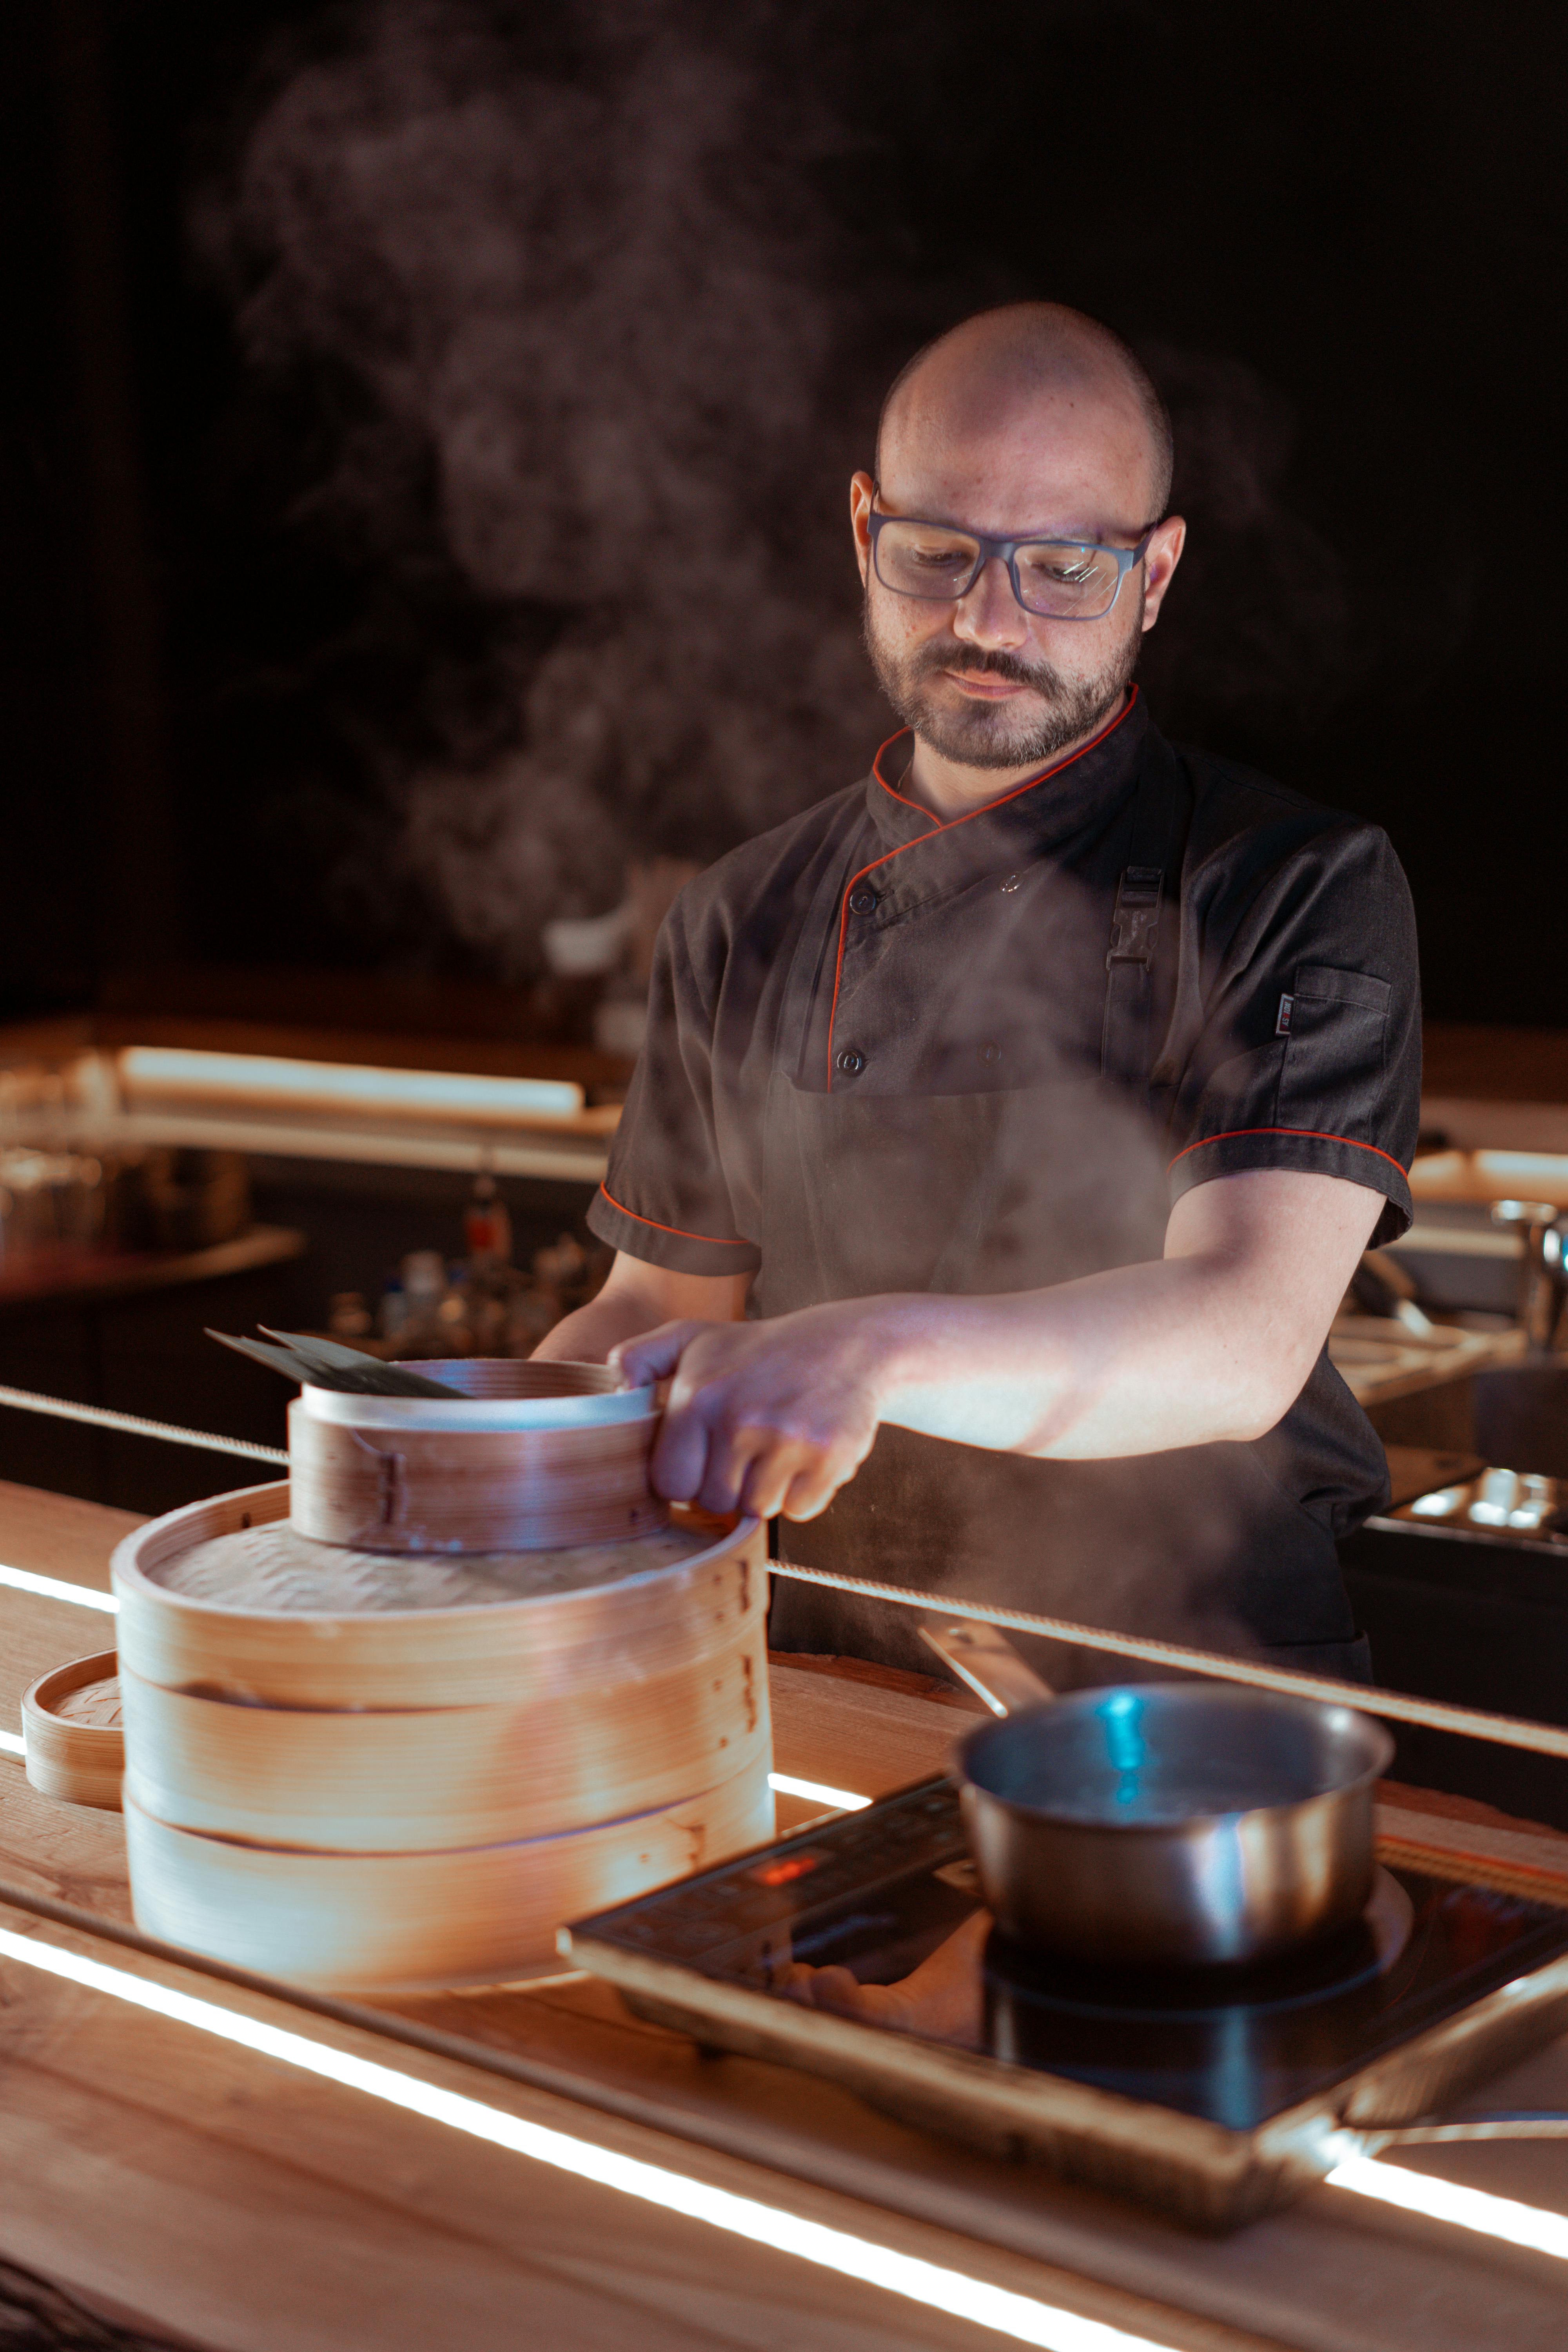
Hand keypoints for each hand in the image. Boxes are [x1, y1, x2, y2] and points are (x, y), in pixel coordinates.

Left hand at [610, 1302, 895, 1520]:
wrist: (847, 1343)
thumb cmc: (759, 1350)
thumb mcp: (692, 1337)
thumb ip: (639, 1357)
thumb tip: (615, 1393)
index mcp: (699, 1396)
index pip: (671, 1484)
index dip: (688, 1476)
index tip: (706, 1455)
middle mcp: (740, 1418)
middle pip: (715, 1502)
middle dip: (729, 1484)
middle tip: (749, 1446)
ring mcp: (787, 1439)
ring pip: (757, 1509)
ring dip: (767, 1489)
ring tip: (778, 1445)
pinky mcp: (829, 1456)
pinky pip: (800, 1510)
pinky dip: (805, 1493)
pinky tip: (807, 1453)